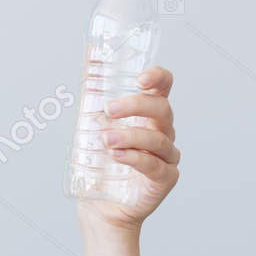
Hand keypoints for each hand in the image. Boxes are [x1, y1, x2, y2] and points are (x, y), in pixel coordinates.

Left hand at [76, 66, 177, 255]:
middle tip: (109, 109)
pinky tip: (117, 155)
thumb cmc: (97, 160)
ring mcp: (166, 157)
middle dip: (136, 106)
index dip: (158, 78)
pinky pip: (155, 166)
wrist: (97, 204)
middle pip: (162, 110)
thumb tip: (90, 52)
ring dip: (130, 136)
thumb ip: (93, 88)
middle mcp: (161, 133)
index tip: (141, 77)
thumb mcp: (90, 120)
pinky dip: (135, 158)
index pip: (163, 88)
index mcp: (147, 115)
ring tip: (105, 140)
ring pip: (158, 140)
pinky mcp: (164, 180)